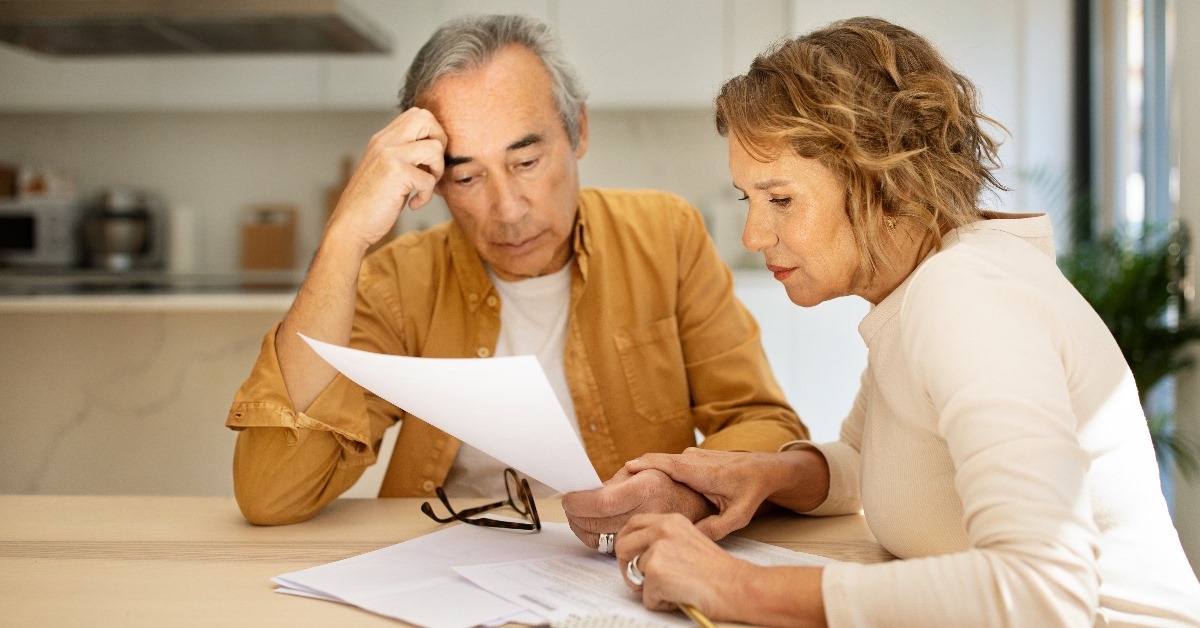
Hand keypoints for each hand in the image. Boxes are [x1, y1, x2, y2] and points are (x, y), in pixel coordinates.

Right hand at [325, 107, 447, 251]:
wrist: (349, 225)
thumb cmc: (370, 202)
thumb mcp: (386, 169)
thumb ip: (404, 155)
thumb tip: (436, 150)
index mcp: (383, 139)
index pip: (418, 115)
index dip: (433, 134)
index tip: (428, 159)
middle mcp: (385, 141)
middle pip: (427, 118)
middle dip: (440, 142)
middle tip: (432, 167)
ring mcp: (389, 155)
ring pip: (435, 148)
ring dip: (437, 172)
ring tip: (423, 187)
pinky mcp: (396, 173)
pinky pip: (429, 179)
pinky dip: (426, 196)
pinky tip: (413, 204)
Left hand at [561, 467, 715, 550]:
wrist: (701, 507)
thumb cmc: (669, 484)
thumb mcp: (646, 470)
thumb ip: (614, 481)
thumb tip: (583, 491)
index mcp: (647, 489)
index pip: (601, 502)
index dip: (578, 503)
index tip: (568, 499)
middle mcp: (649, 513)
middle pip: (597, 523)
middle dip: (575, 516)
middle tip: (570, 507)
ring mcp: (650, 535)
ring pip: (601, 540)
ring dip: (584, 529)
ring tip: (581, 517)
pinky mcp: (649, 550)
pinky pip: (612, 548)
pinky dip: (599, 538)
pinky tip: (598, 527)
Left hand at [614, 513, 750, 618]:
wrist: (738, 586)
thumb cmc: (718, 571)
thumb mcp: (688, 540)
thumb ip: (663, 540)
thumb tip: (637, 553)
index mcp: (671, 520)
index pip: (632, 524)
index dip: (627, 544)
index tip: (631, 558)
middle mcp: (662, 529)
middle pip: (622, 546)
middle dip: (628, 567)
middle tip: (644, 581)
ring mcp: (658, 550)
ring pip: (633, 574)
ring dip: (649, 589)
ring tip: (675, 588)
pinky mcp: (656, 572)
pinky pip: (645, 596)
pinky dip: (660, 603)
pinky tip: (680, 596)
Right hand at [625, 448, 828, 539]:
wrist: (767, 468)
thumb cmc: (752, 491)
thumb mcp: (738, 516)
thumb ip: (714, 528)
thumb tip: (689, 537)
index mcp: (701, 471)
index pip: (666, 463)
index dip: (644, 465)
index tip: (623, 469)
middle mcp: (693, 458)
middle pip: (657, 460)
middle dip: (635, 469)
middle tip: (611, 483)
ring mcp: (693, 455)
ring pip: (662, 461)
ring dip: (644, 470)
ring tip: (622, 485)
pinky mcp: (693, 458)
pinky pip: (669, 462)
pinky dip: (655, 470)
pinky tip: (645, 483)